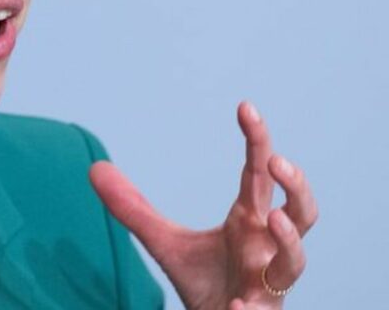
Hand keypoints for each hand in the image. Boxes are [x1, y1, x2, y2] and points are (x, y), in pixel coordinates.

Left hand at [90, 102, 317, 308]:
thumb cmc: (206, 280)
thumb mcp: (163, 241)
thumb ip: (132, 208)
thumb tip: (95, 168)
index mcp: (248, 221)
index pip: (259, 174)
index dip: (257, 141)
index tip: (245, 107)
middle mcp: (267, 247)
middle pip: (302, 212)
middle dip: (296, 186)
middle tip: (275, 160)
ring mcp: (268, 283)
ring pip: (296, 260)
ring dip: (289, 240)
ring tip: (271, 218)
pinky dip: (248, 309)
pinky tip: (234, 304)